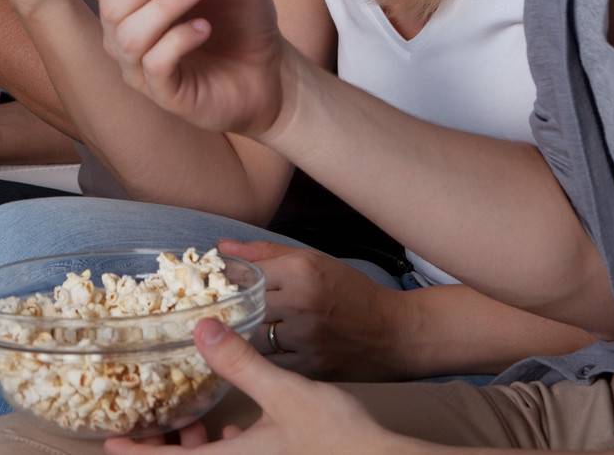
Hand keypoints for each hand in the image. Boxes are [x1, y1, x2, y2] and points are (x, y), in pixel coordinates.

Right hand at [79, 0, 288, 137]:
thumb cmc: (242, 19)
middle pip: (110, 4)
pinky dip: (178, 39)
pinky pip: (155, 63)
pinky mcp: (164, 93)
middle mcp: (126, 32)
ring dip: (164, 6)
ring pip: (129, 35)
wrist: (270, 68)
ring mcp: (142, 66)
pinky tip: (204, 27)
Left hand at [104, 319, 412, 453]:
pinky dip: (225, 451)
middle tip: (150, 424)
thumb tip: (202, 327)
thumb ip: (240, 362)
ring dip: (196, 449)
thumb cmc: (337, 439)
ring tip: (192, 424)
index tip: (108, 442)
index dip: (134, 454)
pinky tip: (236, 430)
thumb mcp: (285, 392)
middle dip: (165, 448)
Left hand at [220, 240, 404, 381]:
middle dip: (233, 311)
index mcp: (301, 269)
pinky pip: (269, 363)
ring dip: (245, 336)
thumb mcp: (313, 260)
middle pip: (245, 306)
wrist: (394, 332)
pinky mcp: (309, 366)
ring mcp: (305, 337)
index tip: (220, 289)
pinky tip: (264, 353)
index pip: (245, 274)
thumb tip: (222, 247)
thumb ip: (265, 253)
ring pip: (252, 338)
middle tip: (223, 314)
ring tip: (244, 332)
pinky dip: (263, 359)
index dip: (229, 283)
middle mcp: (300, 301)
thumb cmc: (351, 292)